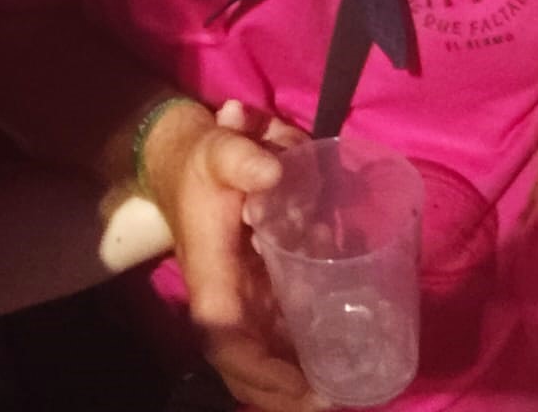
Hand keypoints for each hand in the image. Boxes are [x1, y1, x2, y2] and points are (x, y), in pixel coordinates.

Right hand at [146, 101, 327, 411]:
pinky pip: (284, 336)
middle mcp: (227, 303)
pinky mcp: (261, 294)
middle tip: (341, 398)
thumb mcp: (216, 150)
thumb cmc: (202, 164)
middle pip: (249, 371)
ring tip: (351, 386)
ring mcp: (244, 303)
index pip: (229, 343)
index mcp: (211, 281)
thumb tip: (274, 174)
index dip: (265, 375)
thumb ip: (241, 158)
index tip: (309, 389)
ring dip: (302, 380)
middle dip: (287, 396)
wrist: (186, 162)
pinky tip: (347, 354)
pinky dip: (311, 351)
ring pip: (269, 360)